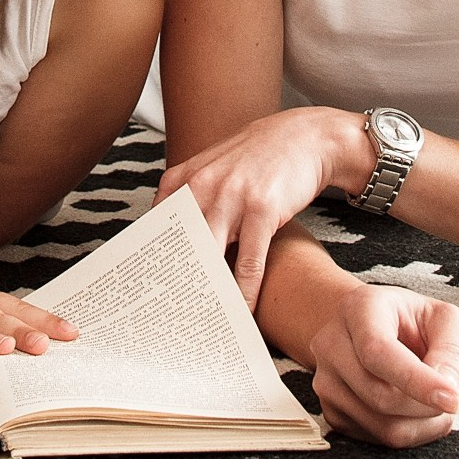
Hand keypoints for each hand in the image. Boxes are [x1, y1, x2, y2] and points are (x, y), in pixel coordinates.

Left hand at [158, 108, 367, 305]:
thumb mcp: (216, 165)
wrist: (307, 136)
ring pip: (211, 258)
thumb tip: (170, 234)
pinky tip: (243, 310)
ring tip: (205, 321)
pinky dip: (245, 291)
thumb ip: (190, 194)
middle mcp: (203, 186)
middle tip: (173, 318)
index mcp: (186, 177)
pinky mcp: (262, 210)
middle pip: (180, 247)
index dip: (152, 261)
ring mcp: (232, 197)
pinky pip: (249, 262)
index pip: (157, 227)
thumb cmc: (261, 156)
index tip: (150, 290)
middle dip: (176, 284)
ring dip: (209, 294)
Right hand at [309, 283, 458, 447]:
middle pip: (380, 396)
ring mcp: (325, 379)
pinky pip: (375, 439)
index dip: (417, 381)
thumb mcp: (444, 318)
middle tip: (450, 398)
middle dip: (426, 407)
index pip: (379, 352)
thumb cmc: (412, 321)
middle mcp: (332, 343)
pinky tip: (412, 411)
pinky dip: (407, 434)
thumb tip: (447, 389)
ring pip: (381, 426)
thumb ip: (451, 349)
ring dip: (422, 425)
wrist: (376, 330)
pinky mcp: (330, 410)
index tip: (453, 400)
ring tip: (433, 403)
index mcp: (359, 308)